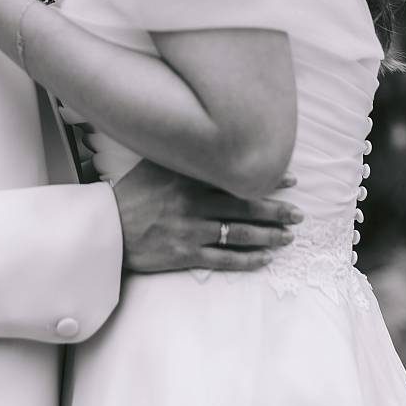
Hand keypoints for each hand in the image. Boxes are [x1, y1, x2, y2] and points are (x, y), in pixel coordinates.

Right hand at [112, 159, 301, 273]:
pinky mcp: (186, 254)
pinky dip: (248, 259)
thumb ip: (183, 158)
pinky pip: (225, 258)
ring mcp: (192, 230)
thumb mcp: (155, 166)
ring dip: (269, 235)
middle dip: (276, 211)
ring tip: (288, 237)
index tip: (289, 179)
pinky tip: (265, 259)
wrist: (108, 230)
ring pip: (240, 233)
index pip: (235, 177)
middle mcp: (194, 202)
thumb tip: (213, 145)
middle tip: (298, 214)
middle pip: (245, 207)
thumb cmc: (131, 195)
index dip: (265, 179)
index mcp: (188, 178)